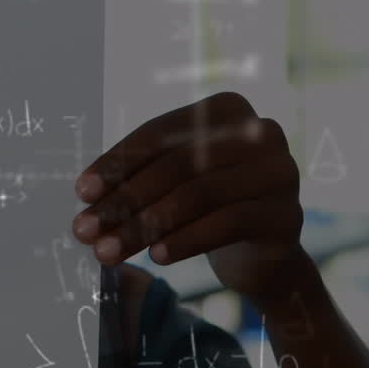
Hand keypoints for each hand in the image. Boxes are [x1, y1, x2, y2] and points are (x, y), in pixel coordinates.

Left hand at [70, 92, 306, 298]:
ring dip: (144, 226)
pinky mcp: (286, 215)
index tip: (82, 194)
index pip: (160, 134)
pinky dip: (185, 241)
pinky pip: (225, 224)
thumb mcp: (172, 182)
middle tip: (86, 230)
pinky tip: (156, 257)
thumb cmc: (205, 208)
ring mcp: (279, 172)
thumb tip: (87, 198)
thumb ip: (138, 177)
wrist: (260, 255)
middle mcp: (260, 132)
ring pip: (198, 196)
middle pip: (176, 165)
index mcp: (225, 110)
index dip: (117, 164)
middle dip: (124, 201)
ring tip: (109, 251)